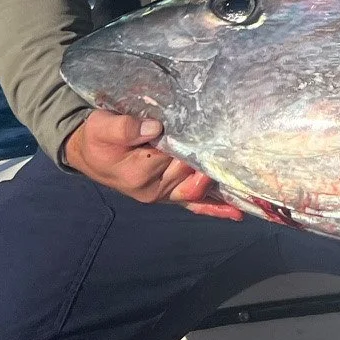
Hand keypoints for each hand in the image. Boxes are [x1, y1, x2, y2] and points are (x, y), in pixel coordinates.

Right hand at [62, 109, 243, 220]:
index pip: (175, 157)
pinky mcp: (170, 195)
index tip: (213, 132)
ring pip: (198, 190)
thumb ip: (124, 127)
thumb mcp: (101, 127)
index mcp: (139, 171)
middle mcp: (154, 188)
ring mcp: (164, 194)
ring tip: (248, 177)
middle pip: (191, 172)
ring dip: (220, 184)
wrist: (92, 155)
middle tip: (237, 144)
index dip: (193, 143)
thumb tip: (154, 126)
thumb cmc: (98, 139)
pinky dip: (215, 209)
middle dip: (210, 158)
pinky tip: (235, 212)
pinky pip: (194, 204)